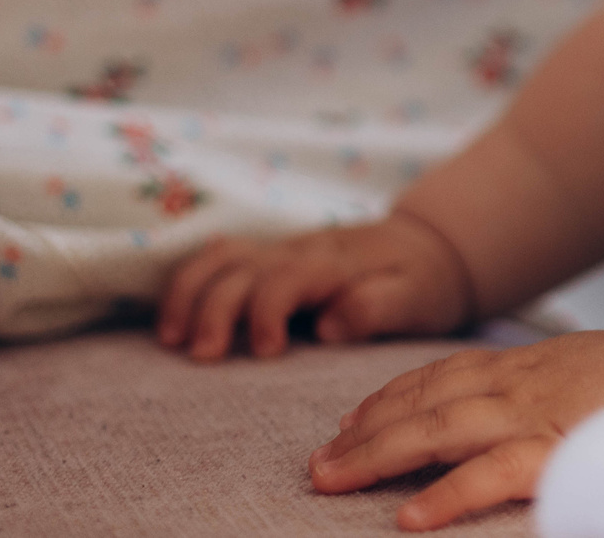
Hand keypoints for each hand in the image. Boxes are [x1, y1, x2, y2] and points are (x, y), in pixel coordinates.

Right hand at [156, 212, 473, 361]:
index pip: (287, 276)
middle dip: (214, 308)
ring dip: (189, 293)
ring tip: (171, 340)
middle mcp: (301, 250)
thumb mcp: (417, 297)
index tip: (267, 352)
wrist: (432, 246)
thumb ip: (376, 307)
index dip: (268, 310)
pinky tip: (173, 311)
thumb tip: (328, 327)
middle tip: (203, 356)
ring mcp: (282, 250)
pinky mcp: (271, 258)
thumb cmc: (423, 281)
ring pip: (221, 257)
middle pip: (242, 267)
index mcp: (335, 262)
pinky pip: (220, 256)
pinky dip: (190, 278)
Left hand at [309, 332, 603, 527]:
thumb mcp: (587, 369)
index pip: (441, 376)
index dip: (390, 398)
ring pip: (439, 430)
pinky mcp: (561, 450)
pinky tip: (409, 517)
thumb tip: (509, 407)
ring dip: (379, 456)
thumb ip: (544, 385)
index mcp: (529, 364)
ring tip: (332, 481)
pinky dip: (447, 494)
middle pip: (424, 402)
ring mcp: (538, 414)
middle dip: (365, 433)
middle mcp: (521, 383)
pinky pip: (491, 473)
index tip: (350, 422)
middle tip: (317, 464)